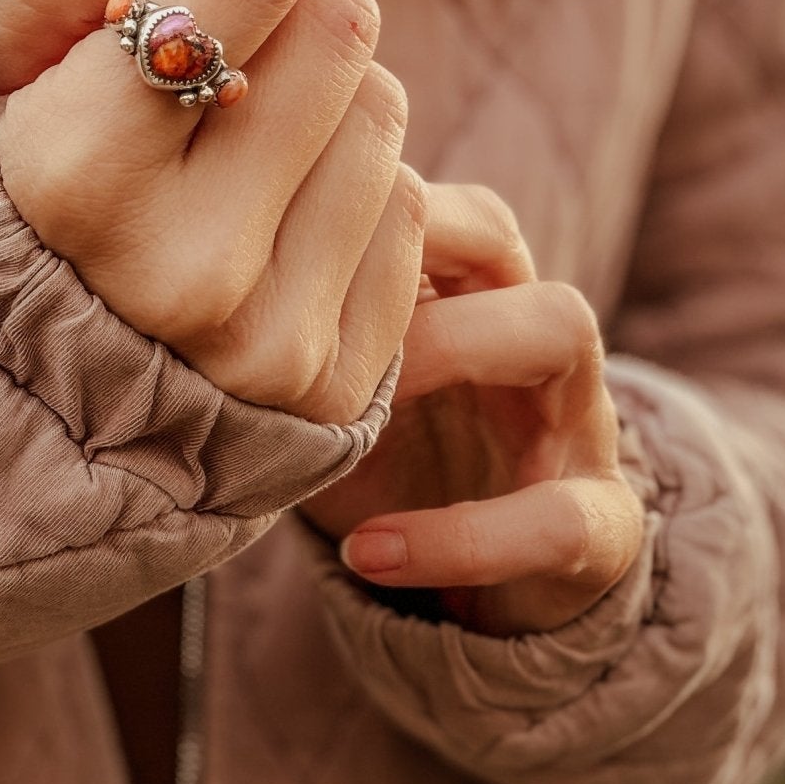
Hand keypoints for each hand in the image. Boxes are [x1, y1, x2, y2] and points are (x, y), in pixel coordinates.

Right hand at [0, 0, 426, 425]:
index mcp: (75, 178)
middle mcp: (184, 275)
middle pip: (342, 24)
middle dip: (279, 8)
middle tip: (204, 54)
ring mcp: (269, 347)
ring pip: (383, 111)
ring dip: (316, 98)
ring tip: (222, 148)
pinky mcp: (335, 389)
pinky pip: (407, 209)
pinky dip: (341, 187)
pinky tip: (258, 223)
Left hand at [301, 184, 644, 634]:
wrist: (474, 589)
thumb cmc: (387, 460)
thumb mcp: (336, 390)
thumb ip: (294, 324)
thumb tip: (182, 264)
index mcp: (462, 289)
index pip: (424, 195)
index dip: (354, 207)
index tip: (259, 245)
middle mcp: (526, 328)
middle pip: (496, 231)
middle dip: (398, 252)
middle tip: (304, 307)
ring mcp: (577, 416)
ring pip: (561, 324)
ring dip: (450, 348)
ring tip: (351, 413)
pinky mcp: (602, 522)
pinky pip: (561, 515)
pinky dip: (465, 539)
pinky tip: (370, 552)